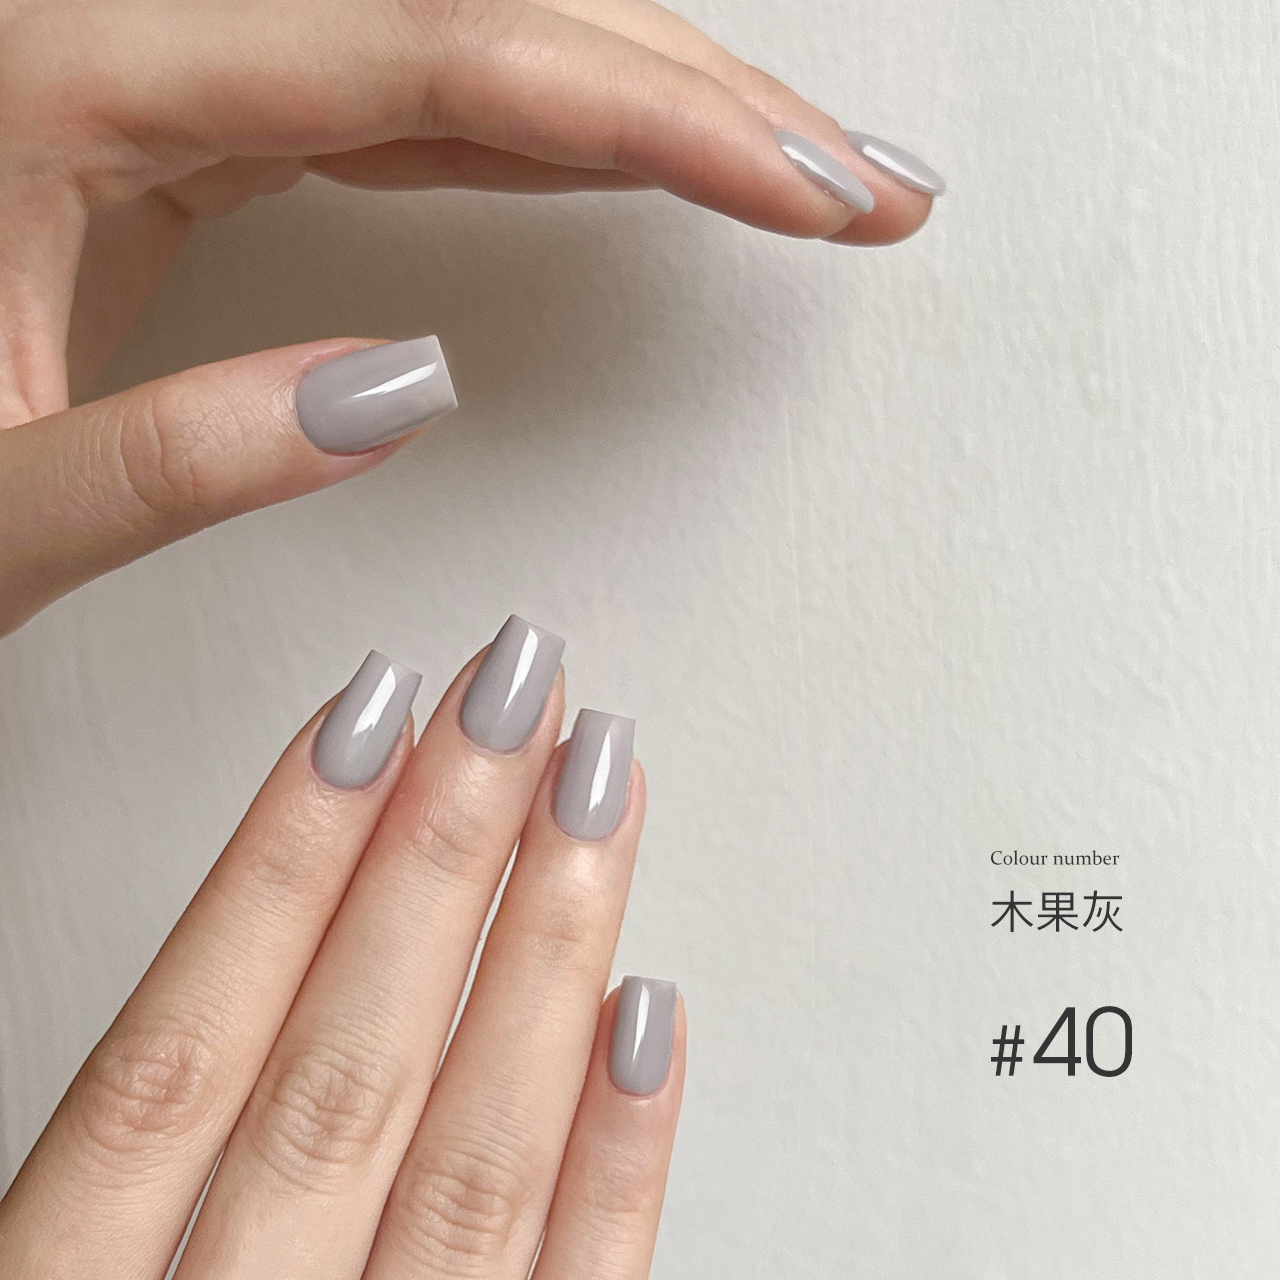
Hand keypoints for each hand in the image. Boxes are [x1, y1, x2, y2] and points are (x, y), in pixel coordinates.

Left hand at [0, 0, 940, 635]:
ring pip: (477, 45)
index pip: (439, 59)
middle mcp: (145, 29)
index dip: (650, 115)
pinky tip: (648, 158)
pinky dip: (560, 134)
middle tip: (855, 183)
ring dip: (655, 104)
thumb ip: (179, 459)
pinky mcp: (207, 120)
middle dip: (702, 95)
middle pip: (493, 15)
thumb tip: (404, 393)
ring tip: (796, 177)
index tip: (801, 186)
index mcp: (73, 70)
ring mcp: (187, 68)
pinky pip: (423, 98)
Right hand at [0, 616, 683, 1278]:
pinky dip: (618, 1163)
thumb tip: (272, 917)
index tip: (369, 711)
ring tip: (598, 786)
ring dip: (544, 955)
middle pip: (341, 1076)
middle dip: (440, 857)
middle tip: (515, 694)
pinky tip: (647, 1014)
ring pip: (471, 1167)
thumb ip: (126, 1169)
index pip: (175, 1062)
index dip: (277, 865)